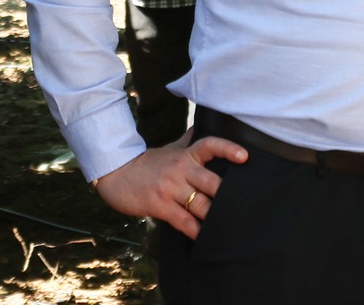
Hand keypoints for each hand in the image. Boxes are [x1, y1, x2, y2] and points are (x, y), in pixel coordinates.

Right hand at [91, 131, 247, 238]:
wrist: (118, 174)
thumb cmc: (149, 163)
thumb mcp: (170, 149)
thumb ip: (189, 140)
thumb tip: (206, 125)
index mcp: (185, 154)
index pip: (209, 146)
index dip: (228, 149)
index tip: (245, 156)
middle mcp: (180, 169)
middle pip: (211, 182)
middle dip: (226, 196)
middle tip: (242, 207)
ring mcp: (170, 188)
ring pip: (201, 204)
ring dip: (214, 217)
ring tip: (229, 227)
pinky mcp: (160, 205)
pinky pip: (184, 221)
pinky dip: (196, 231)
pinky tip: (205, 237)